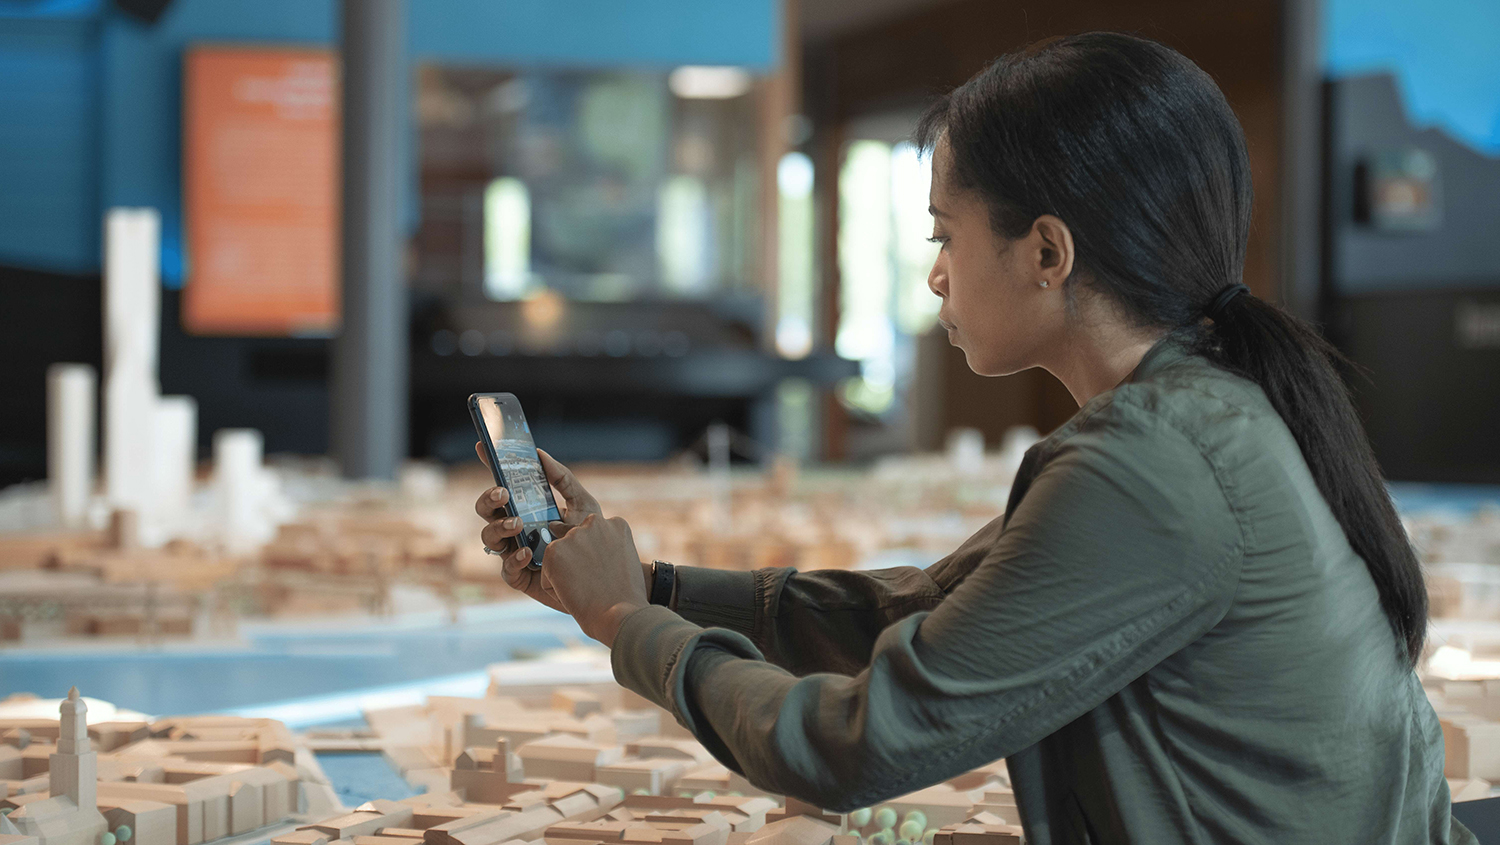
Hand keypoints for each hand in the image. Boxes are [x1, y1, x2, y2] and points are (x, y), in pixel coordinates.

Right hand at [474, 445, 649, 639]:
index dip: (491, 466)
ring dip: (499, 527)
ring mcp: (515, 553)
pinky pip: (506, 568)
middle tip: (504, 493)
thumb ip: (563, 479)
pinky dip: (515, 558)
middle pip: (487, 512)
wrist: (609, 579)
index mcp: (526, 509)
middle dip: (489, 499)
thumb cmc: (594, 540)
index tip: (485, 446)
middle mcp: (516, 530)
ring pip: (489, 539)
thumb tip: (540, 454)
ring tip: (519, 523)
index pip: (503, 486)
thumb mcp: (583, 504)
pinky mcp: (521, 578)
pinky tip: (529, 552)